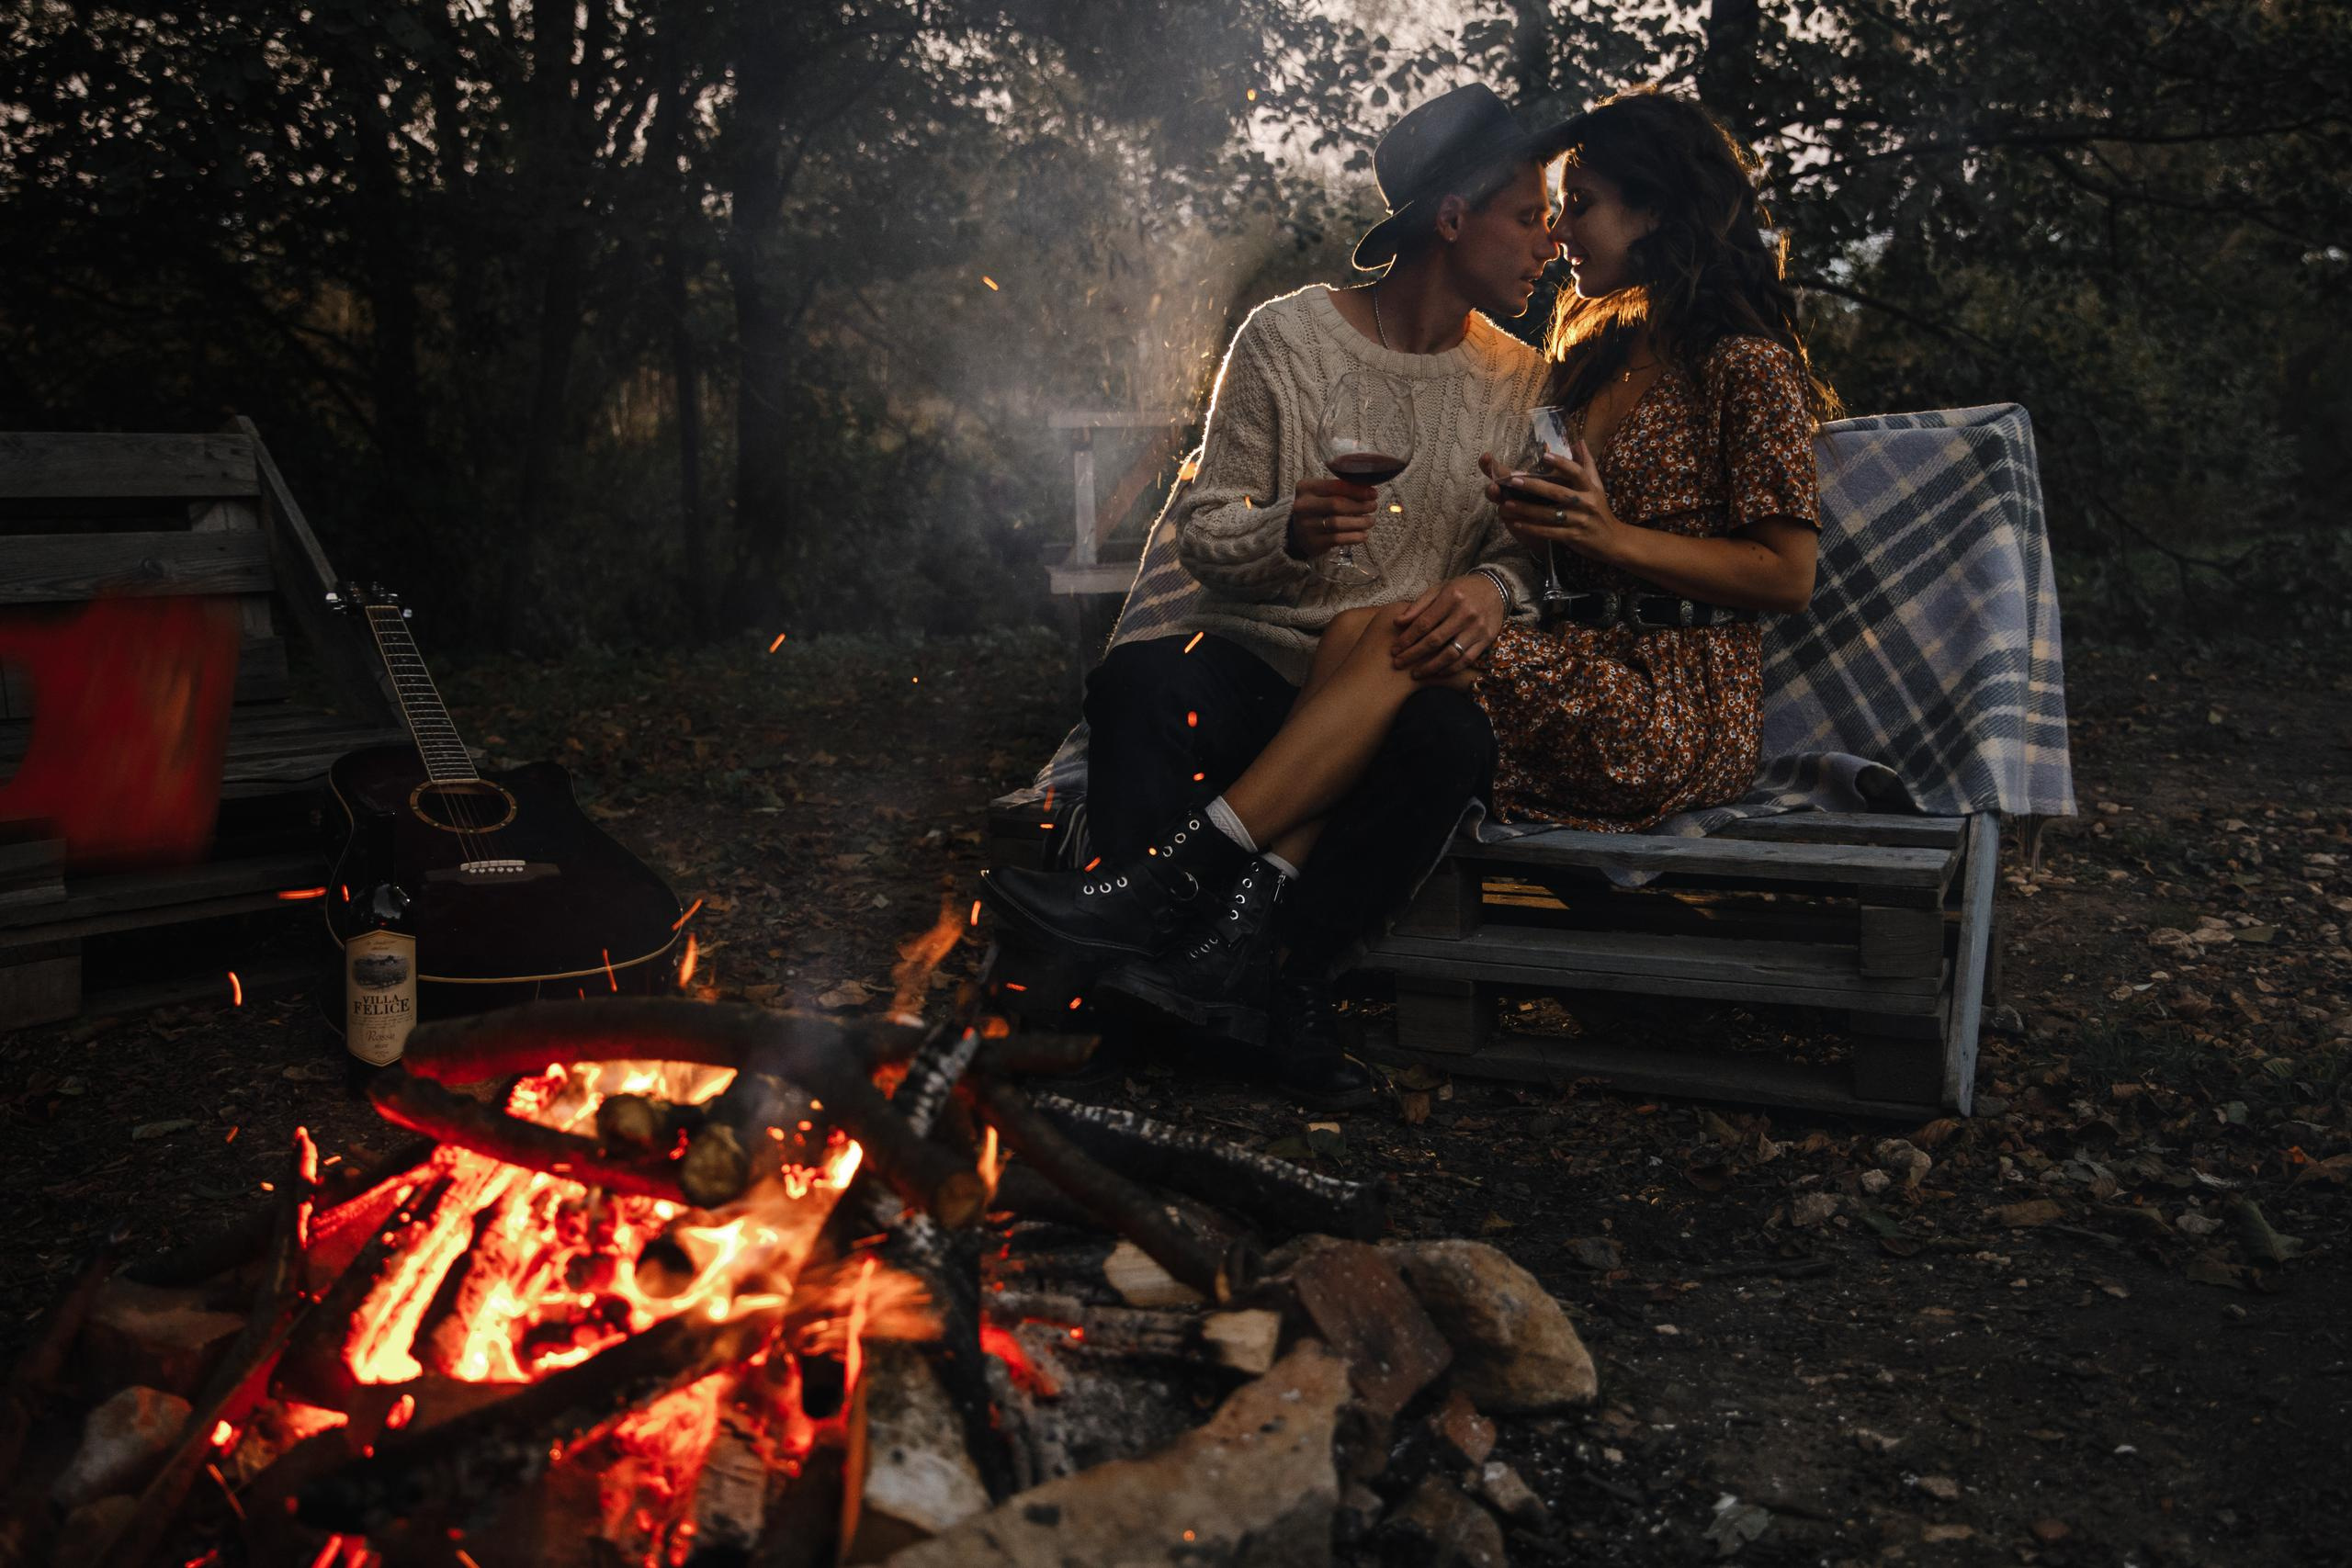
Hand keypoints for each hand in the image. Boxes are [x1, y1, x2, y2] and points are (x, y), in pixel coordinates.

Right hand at [1286, 476, 1376, 559]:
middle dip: (1359, 506)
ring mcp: (1306, 525)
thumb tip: (1368, 490)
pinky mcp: (1313, 542)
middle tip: (1373, 506)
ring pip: (1338, 523)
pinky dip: (1354, 537)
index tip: (1373, 493)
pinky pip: (1338, 539)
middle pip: (1336, 504)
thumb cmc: (1316, 508)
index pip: (1335, 486)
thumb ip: (1340, 489)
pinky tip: (1363, 534)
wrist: (1297, 531)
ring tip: (1370, 520)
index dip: (1357, 490)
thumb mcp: (1321, 493)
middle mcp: (1303, 506)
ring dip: (1359, 522)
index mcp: (1306, 488)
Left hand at [1390, 572, 1505, 679]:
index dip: (1407, 639)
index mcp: (1451, 598)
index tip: (1394, 650)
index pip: (1424, 623)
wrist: (1495, 589)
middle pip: (1434, 640)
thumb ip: (1418, 606)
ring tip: (1416, 673)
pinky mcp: (1487, 639)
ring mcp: (1477, 628)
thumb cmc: (1462, 590)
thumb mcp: (1439, 590)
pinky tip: (1437, 672)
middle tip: (1398, 664)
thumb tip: (1397, 623)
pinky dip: (1451, 669)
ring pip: (1450, 654)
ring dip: (1430, 667)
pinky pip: (1466, 659)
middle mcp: (1466, 613)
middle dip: (1413, 654)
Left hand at [1480, 443, 1623, 563]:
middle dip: (1534, 486)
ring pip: (1550, 514)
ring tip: (1506, 503)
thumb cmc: (1600, 509)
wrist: (1612, 540)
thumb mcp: (1597, 486)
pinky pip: (1549, 532)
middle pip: (1558, 493)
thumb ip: (1587, 463)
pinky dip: (1532, 528)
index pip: (1577, 472)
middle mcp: (1586, 503)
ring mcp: (1580, 521)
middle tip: (1513, 480)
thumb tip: (1579, 440)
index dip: (1562, 463)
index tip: (1545, 455)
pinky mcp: (1573, 537)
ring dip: (1527, 509)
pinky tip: (1516, 524)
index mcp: (1591, 489)